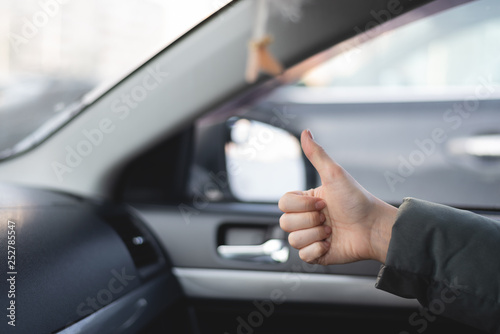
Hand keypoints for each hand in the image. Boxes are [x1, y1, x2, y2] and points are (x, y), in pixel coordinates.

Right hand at [278, 130, 397, 264]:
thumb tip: (305, 132)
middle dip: (309, 220)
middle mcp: (306, 219)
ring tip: (332, 231)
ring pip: (293, 240)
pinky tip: (330, 243)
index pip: (283, 203)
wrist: (374, 227)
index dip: (300, 204)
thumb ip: (317, 154)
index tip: (322, 202)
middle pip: (284, 222)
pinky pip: (302, 256)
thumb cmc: (357, 199)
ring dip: (315, 235)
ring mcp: (311, 237)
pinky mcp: (317, 254)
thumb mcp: (335, 174)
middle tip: (328, 217)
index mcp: (306, 201)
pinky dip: (316, 250)